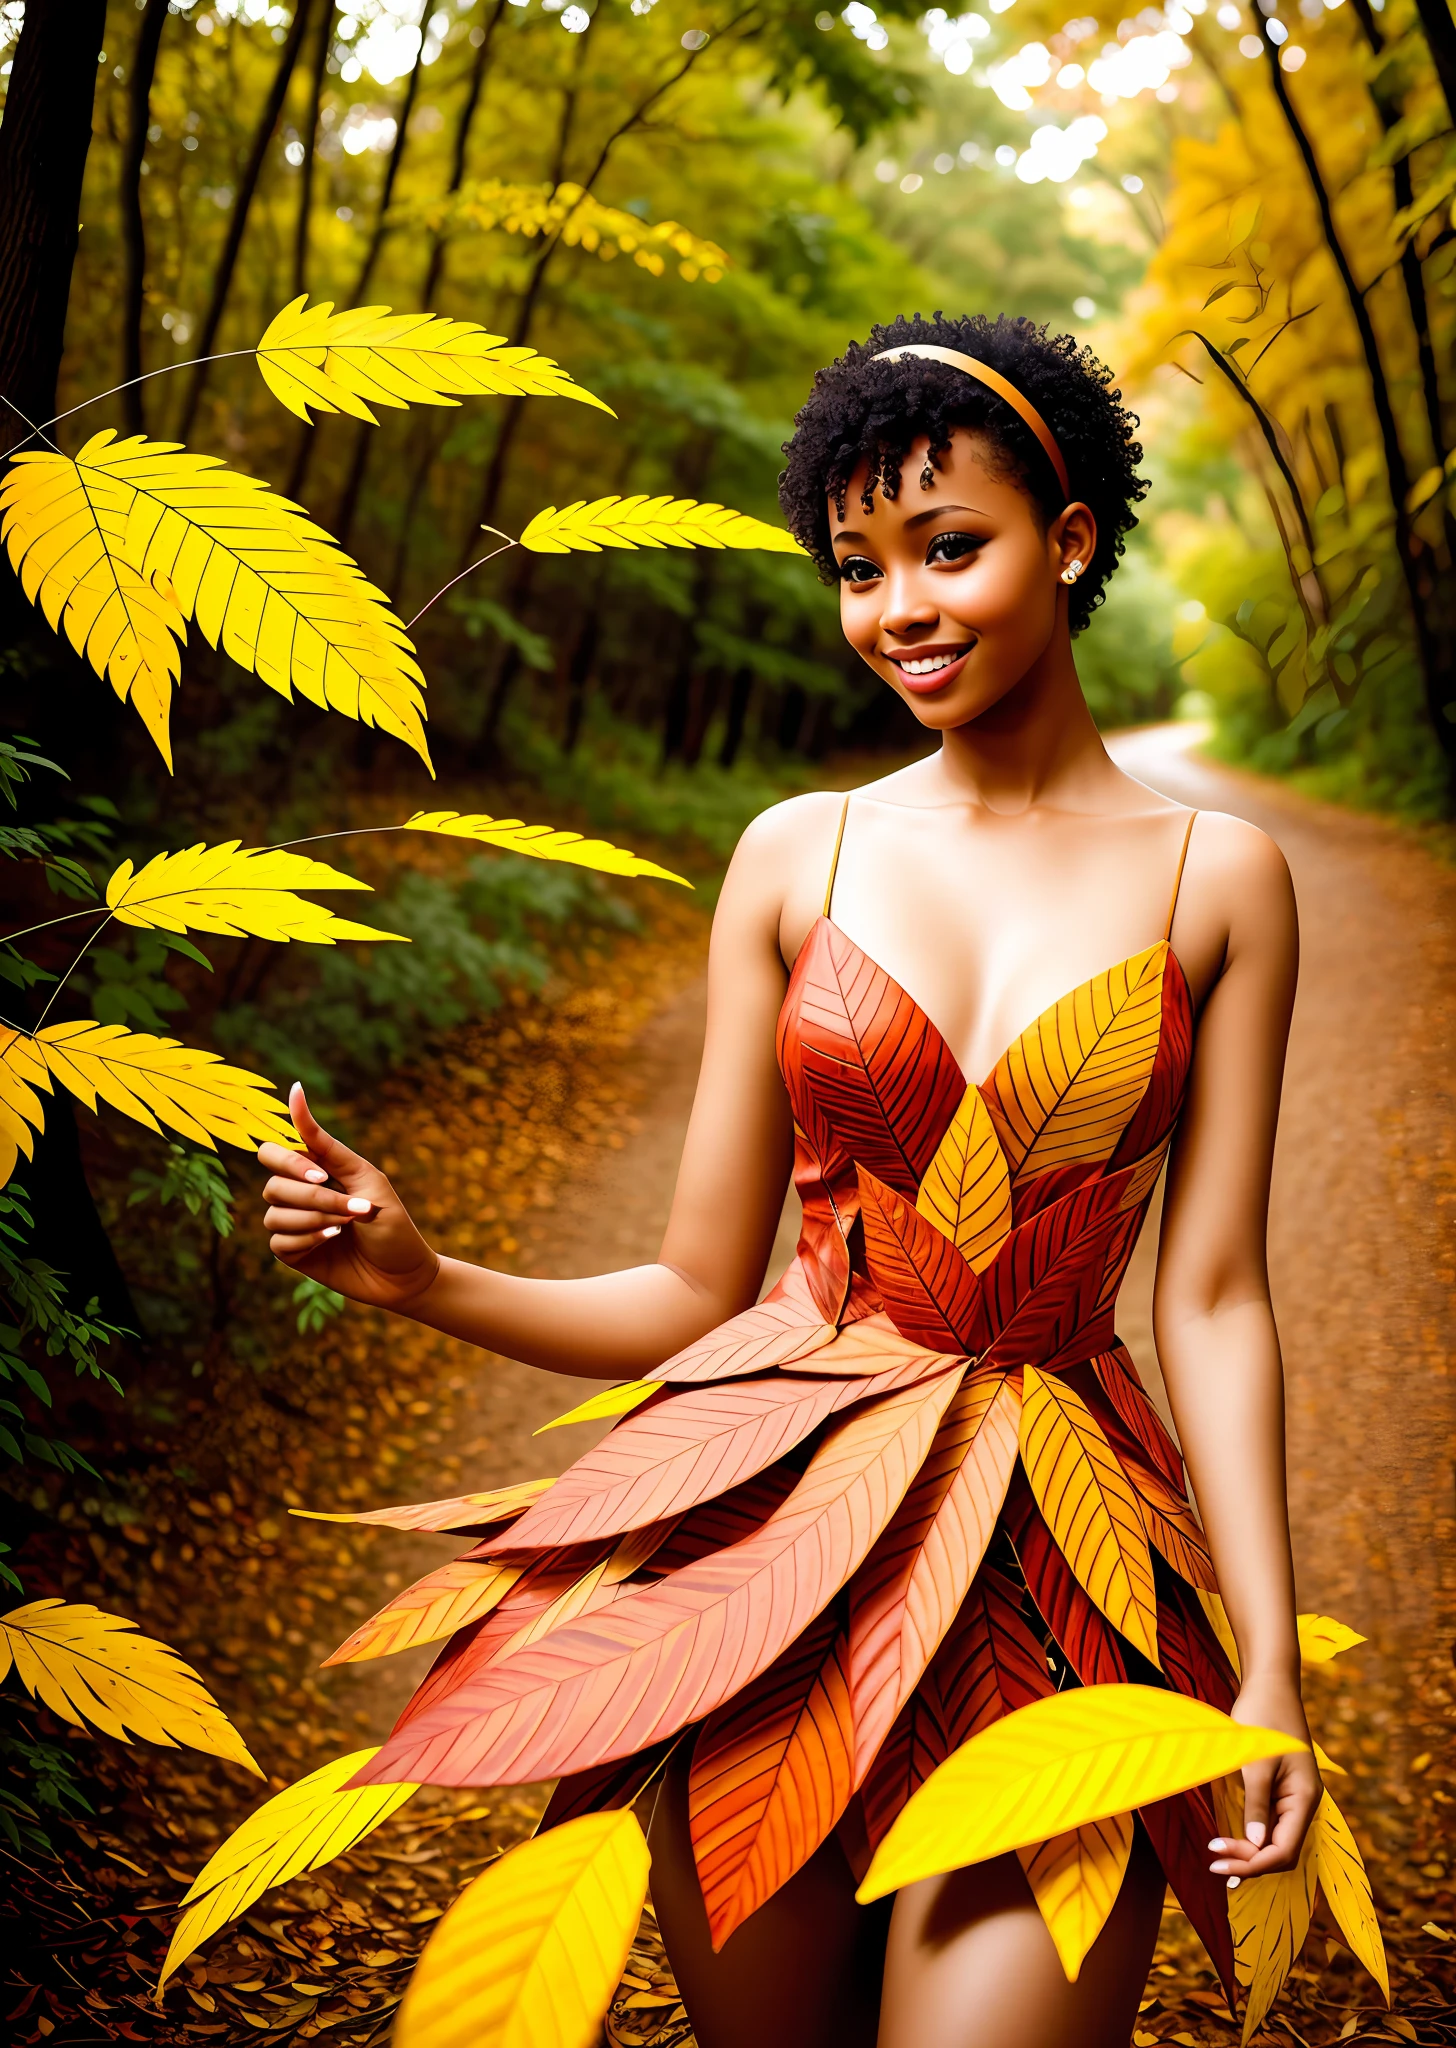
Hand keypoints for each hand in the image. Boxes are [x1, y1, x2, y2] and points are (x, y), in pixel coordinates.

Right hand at [257, 1083, 439, 1311]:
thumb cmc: (392, 1222)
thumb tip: (294, 1089)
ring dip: (316, 1219)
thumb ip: (324, 1143)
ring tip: (348, 1226)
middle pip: (272, 1184)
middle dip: (311, 1196)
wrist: (405, 1273)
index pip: (273, 1153)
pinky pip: (279, 1242)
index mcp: (314, 1171)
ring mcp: (294, 1225)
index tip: (323, 1176)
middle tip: (347, 1207)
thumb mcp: (364, 1176)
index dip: (290, 1162)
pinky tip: (333, 1241)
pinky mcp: (293, 1254)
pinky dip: (308, 1239)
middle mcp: (299, 1195)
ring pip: (275, 1213)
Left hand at [1209, 1674, 1322, 1884]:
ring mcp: (1292, 1797)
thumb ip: (1256, 1805)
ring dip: (1249, 1852)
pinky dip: (1250, 1835)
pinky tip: (1231, 1840)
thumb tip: (1255, 1846)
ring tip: (1219, 1859)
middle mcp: (1302, 1803)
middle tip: (1214, 1862)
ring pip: (1274, 1839)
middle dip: (1249, 1861)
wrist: (1269, 1685)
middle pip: (1280, 1850)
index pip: (1283, 1851)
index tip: (1219, 1863)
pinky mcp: (1280, 1790)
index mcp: (1304, 1800)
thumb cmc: (1264, 1717)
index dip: (1253, 1864)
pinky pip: (1269, 1823)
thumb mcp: (1256, 1763)